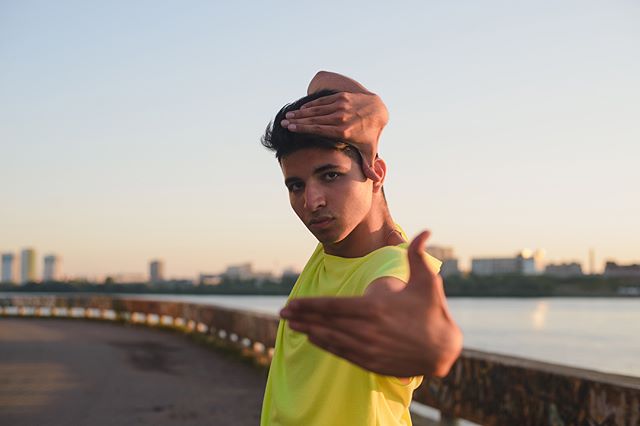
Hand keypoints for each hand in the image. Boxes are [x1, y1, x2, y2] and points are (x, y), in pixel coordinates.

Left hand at [279, 231, 462, 377]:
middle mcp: (367, 330)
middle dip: (302, 318)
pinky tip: (313, 339)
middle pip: (326, 323)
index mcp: (375, 308)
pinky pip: (342, 353)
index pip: (332, 307)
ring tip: (292, 325)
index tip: (291, 303)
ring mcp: (368, 349)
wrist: (443, 350)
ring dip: (309, 331)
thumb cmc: (432, 310)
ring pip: (331, 339)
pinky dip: (325, 345)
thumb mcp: (428, 281)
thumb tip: (426, 230)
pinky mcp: (371, 362)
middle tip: (282, 313)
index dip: (309, 305)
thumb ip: (418, 255)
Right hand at [280, 92, 388, 181]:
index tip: (291, 129)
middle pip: (315, 119)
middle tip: (284, 122)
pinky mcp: (341, 97)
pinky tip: (301, 109)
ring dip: (302, 112)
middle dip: (298, 120)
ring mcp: (341, 105)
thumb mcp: (370, 149)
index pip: (319, 129)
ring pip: (317, 109)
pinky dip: (312, 105)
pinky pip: (323, 101)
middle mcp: (341, 117)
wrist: (378, 109)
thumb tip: (375, 181)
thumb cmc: (371, 132)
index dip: (304, 128)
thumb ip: (368, 165)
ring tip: (289, 115)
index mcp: (344, 131)